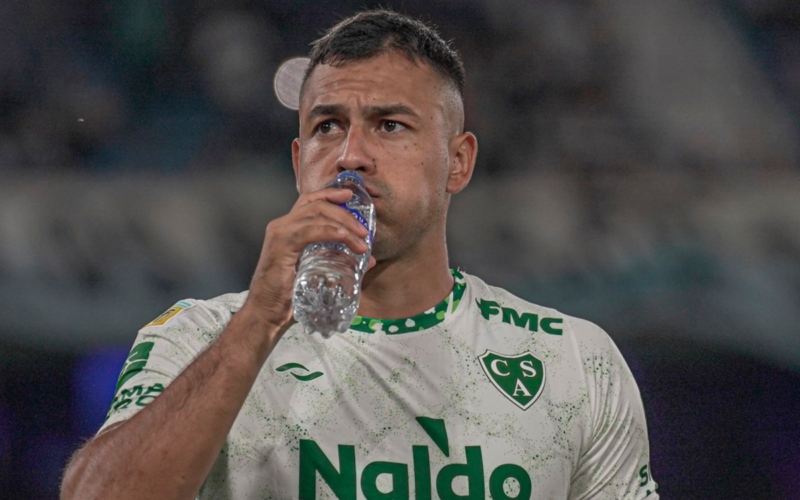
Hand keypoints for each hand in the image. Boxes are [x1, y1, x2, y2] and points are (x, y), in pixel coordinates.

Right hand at [243, 188, 375, 334]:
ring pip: (315, 214)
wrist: (267, 316)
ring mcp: (279, 234)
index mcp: (288, 229)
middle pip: (316, 204)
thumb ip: (341, 263)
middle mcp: (282, 226)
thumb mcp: (319, 274)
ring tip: (360, 239)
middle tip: (364, 230)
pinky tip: (345, 238)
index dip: (330, 194)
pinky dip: (330, 231)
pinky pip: (309, 230)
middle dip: (344, 213)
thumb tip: (370, 260)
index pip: (310, 202)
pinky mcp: (280, 246)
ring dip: (343, 224)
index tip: (350, 196)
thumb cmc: (290, 298)